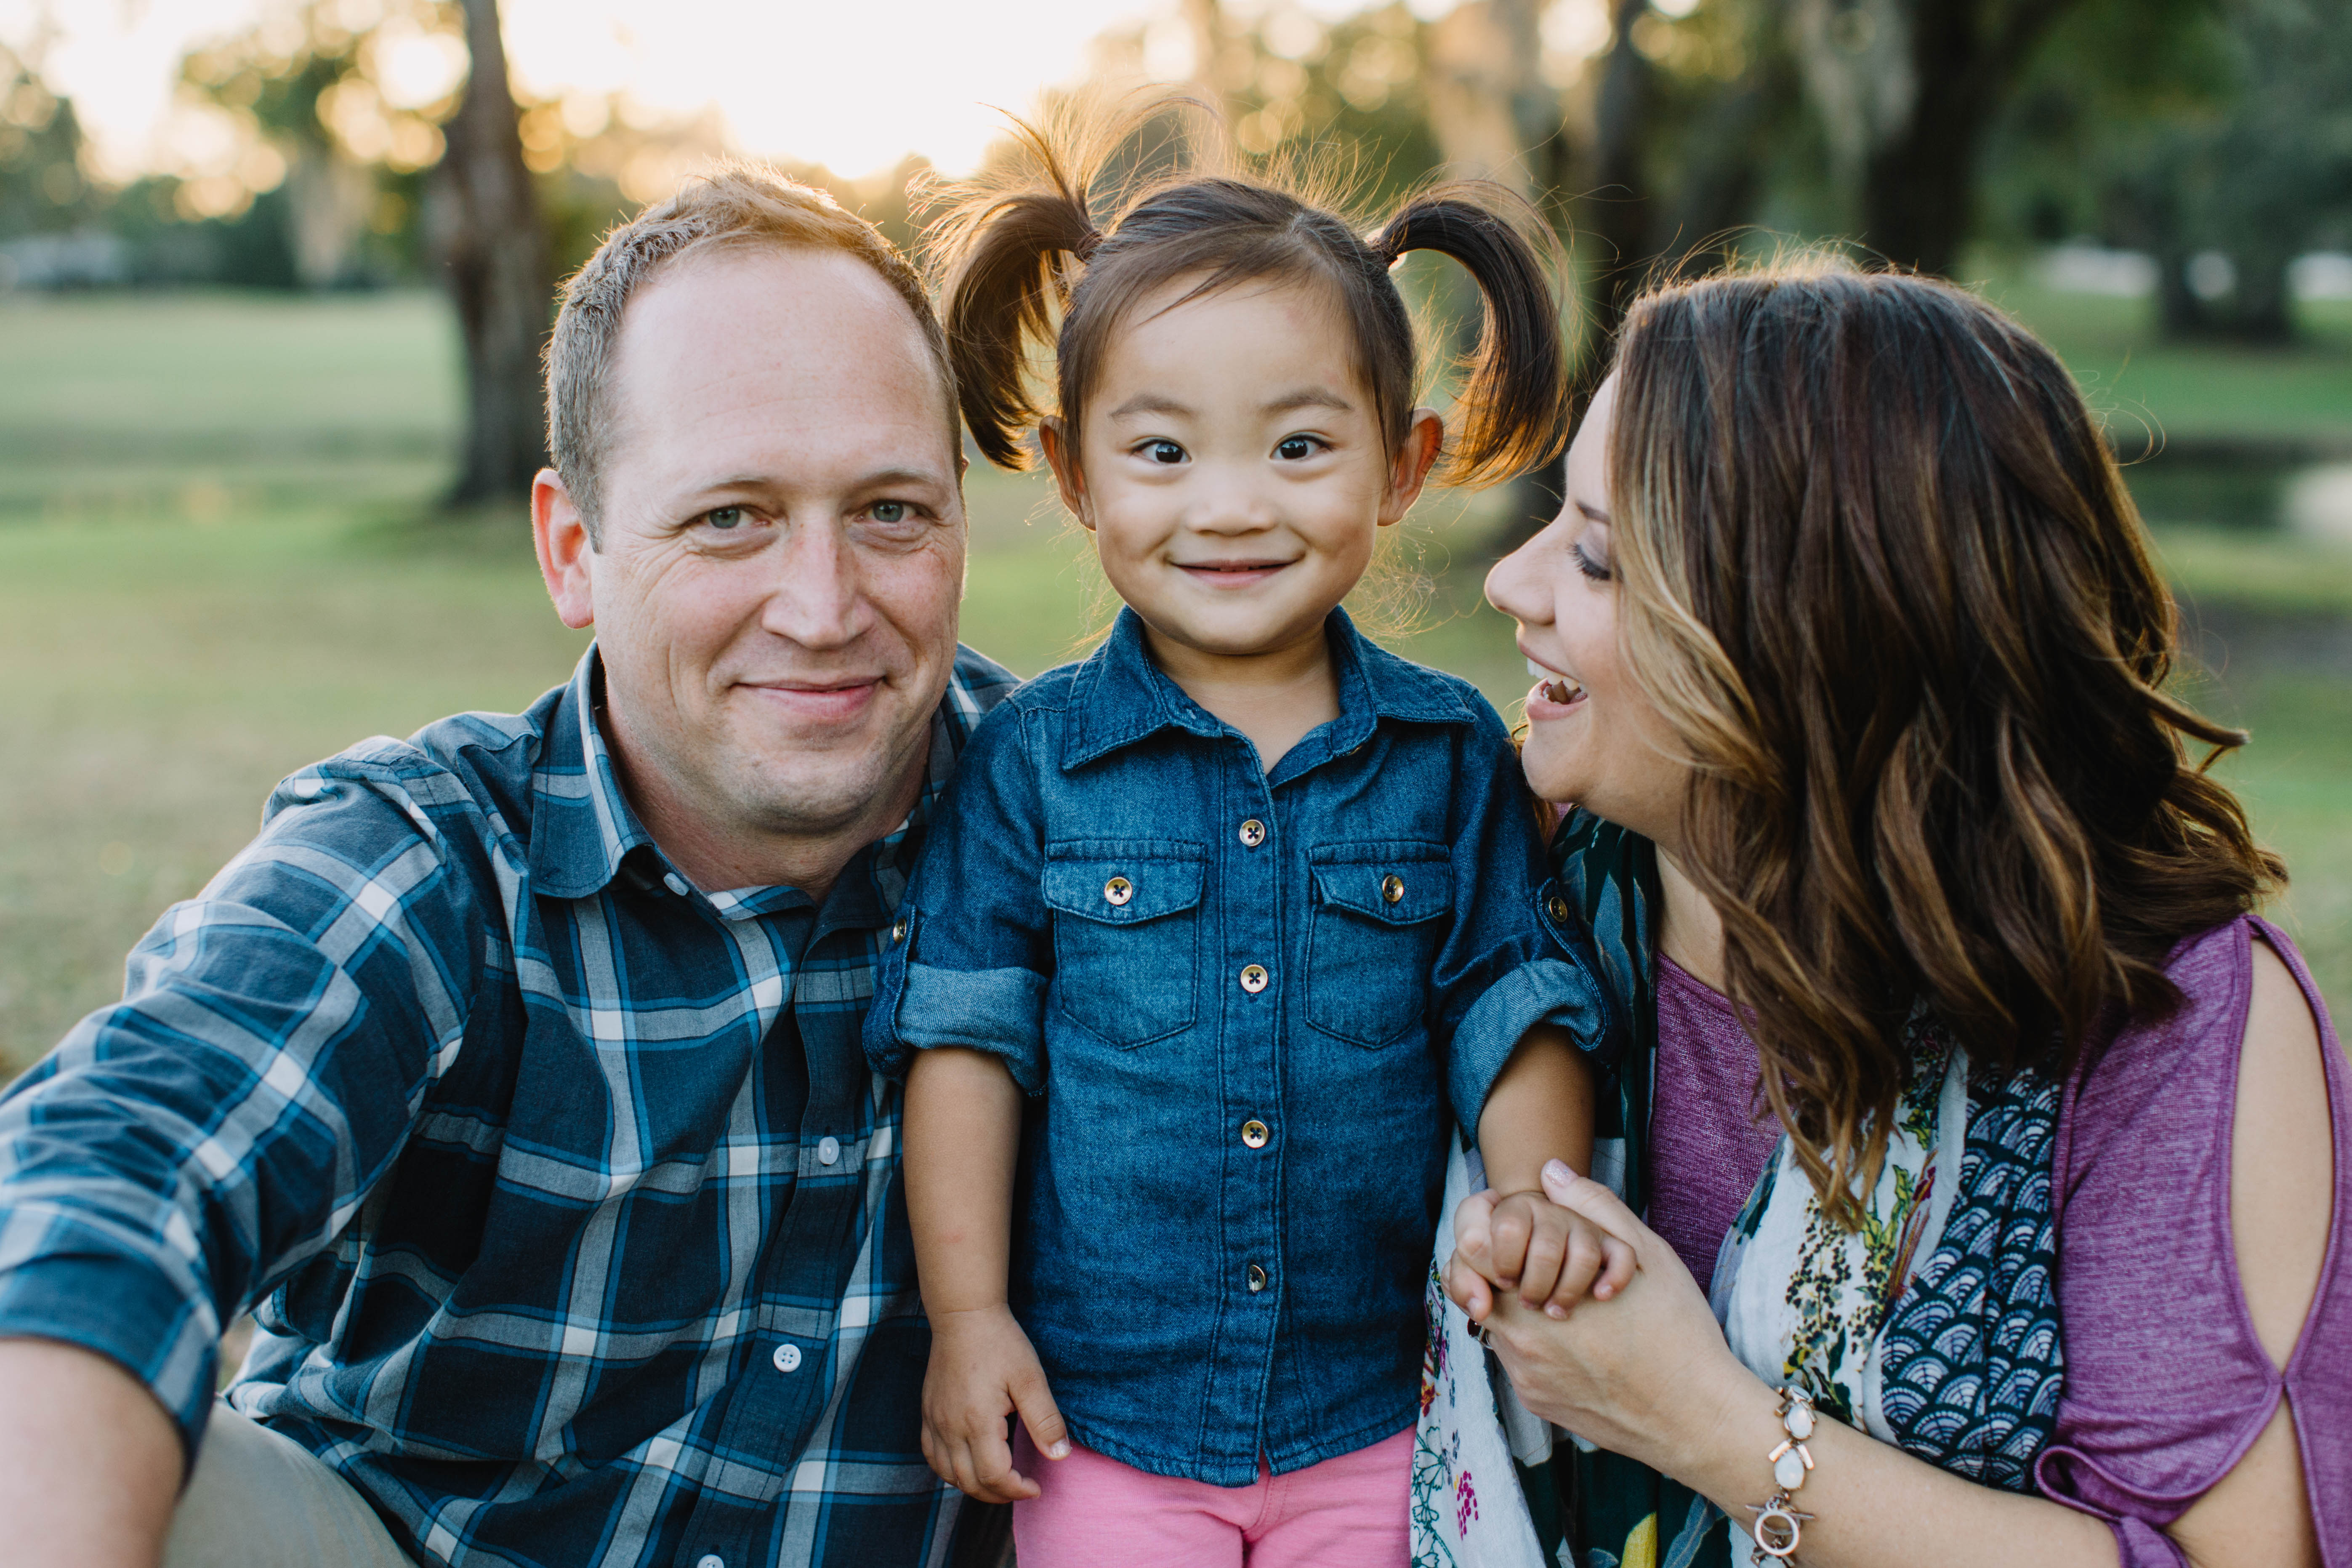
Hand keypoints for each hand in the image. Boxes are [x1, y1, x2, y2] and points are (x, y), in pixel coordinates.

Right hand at [920, 1305, 1070, 1502]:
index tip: (1036, 1486)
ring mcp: (935, 1421)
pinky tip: (967, 1465)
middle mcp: (950, 1427)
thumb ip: (1045, 1420)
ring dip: (974, 1486)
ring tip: (1000, 1480)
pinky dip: (949, 1470)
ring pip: (948, 1474)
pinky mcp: (927, 1412)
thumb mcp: (1030, 1379)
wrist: (964, 1315)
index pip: (994, 1476)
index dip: (1017, 1489)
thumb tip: (1060, 1455)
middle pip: (970, 1482)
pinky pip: (932, 1456)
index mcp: (978, 1421)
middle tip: (1022, 1487)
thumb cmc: (1000, 1343)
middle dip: (999, 1494)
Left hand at [1446, 1160, 1754, 1471]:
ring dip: (1524, 1309)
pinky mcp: (1538, 1404)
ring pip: (1501, 1327)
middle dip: (1505, 1271)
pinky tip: (1584, 1343)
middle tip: (1543, 1266)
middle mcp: (1518, 1343)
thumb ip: (1591, 1207)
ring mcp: (1525, 1379)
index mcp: (1532, 1297)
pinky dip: (1541, 1346)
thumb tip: (1550, 1173)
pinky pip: (1522, 1363)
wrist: (1697, 1417)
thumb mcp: (1643, 1253)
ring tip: (1572, 1304)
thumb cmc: (1677, 1330)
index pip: (1470, 1256)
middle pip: (1482, 1290)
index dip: (1485, 1235)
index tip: (1510, 1232)